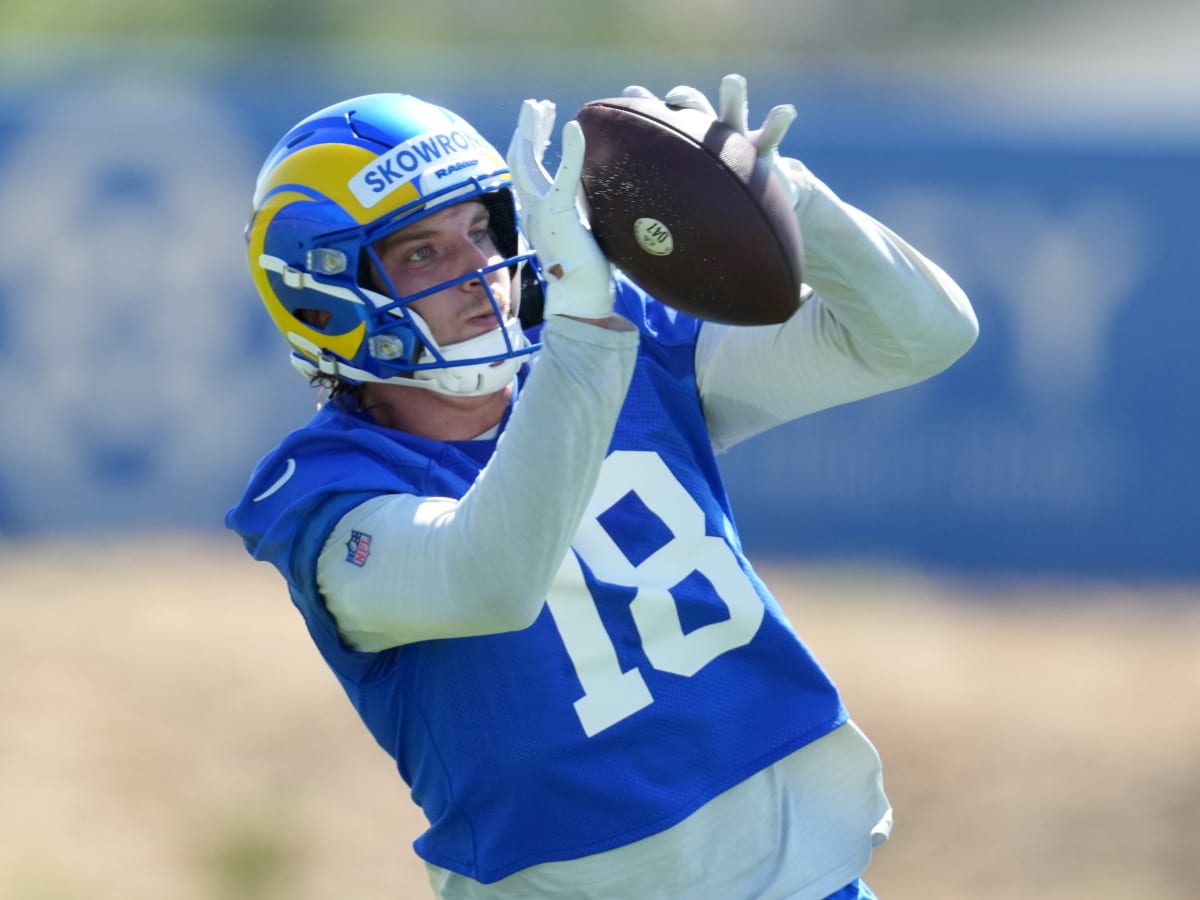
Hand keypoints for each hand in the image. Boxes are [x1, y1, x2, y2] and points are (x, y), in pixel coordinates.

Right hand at [506, 99, 614, 319]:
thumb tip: (591, 198)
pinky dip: (568, 152)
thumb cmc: (586, 274)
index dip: (530, 143)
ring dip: (532, 131)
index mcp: (536, 214)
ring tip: (539, 107)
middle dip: (527, 130)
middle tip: (536, 105)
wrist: (582, 299)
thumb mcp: (579, 232)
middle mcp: (531, 211)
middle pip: (518, 160)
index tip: (542, 122)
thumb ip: (577, 210)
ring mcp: (541, 213)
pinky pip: (562, 178)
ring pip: (526, 163)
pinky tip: (572, 127)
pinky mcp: (559, 217)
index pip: (525, 170)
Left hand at [624, 74, 800, 208]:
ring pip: (733, 113)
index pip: (660, 123)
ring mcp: (737, 141)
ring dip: (732, 96)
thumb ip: (646, 212)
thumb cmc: (706, 212)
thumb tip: (606, 231)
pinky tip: (785, 110)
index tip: (630, 92)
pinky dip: (778, 120)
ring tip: (732, 81)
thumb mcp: (675, 211)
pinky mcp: (765, 153)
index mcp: (682, 148)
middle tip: (673, 98)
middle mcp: (708, 138)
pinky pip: (773, 133)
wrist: (751, 215)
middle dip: (684, 98)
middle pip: (694, 109)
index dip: (644, 107)